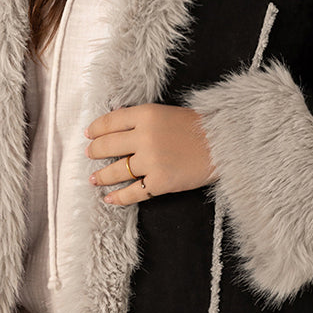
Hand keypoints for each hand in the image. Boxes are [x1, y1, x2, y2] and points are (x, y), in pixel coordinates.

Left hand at [84, 103, 218, 205]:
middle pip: (108, 146)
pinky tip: (109, 199)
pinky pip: (132, 192)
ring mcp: (151, 160)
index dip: (96, 129)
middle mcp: (144, 136)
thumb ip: (142, 119)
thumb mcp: (166, 113)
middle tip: (90, 155)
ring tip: (94, 179)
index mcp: (146, 114)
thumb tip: (115, 130)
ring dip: (101, 177)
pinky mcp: (160, 181)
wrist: (223, 144)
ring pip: (116, 171)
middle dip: (95, 152)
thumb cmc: (198, 128)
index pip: (110, 122)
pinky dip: (118, 198)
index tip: (89, 134)